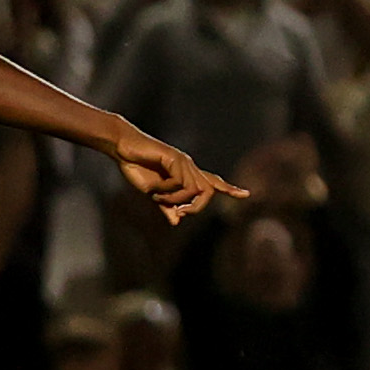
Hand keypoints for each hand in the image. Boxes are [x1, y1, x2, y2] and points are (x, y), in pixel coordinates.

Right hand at [112, 130, 246, 222]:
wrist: (123, 148)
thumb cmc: (136, 166)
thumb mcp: (153, 193)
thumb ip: (166, 206)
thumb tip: (177, 222)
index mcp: (185, 173)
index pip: (212, 182)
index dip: (229, 188)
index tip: (246, 194)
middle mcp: (189, 166)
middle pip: (208, 191)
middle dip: (196, 207)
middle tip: (179, 212)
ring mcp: (183, 161)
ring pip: (195, 190)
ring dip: (176, 200)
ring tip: (158, 198)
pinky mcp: (175, 158)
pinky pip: (180, 183)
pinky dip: (167, 191)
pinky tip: (154, 190)